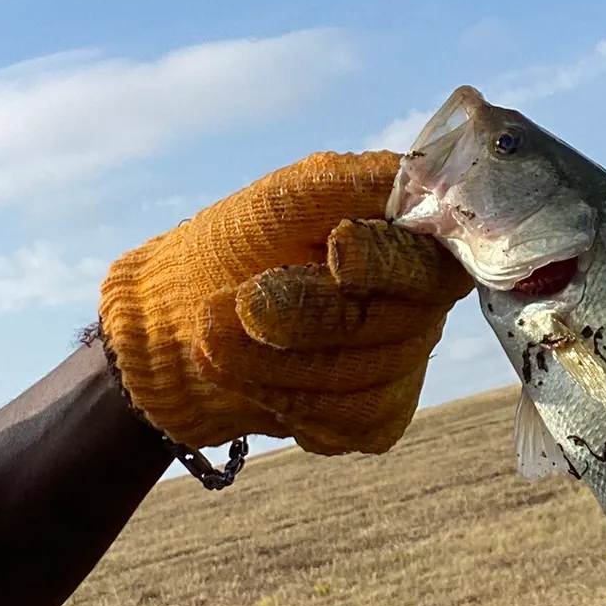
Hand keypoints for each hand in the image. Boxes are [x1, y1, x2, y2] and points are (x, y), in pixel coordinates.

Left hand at [98, 152, 472, 455]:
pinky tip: (243, 375)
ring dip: (278, 361)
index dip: (389, 263)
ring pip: (369, 377)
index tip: (337, 254)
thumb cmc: (227, 250)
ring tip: (213, 338)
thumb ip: (348, 185)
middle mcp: (417, 300)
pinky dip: (285, 399)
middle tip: (240, 303)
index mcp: (404, 237)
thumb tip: (412, 187)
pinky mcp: (374, 415)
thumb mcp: (276, 202)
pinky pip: (353, 420)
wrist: (174, 329)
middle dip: (309, 315)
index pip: (431, 257)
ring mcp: (402, 362)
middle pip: (400, 321)